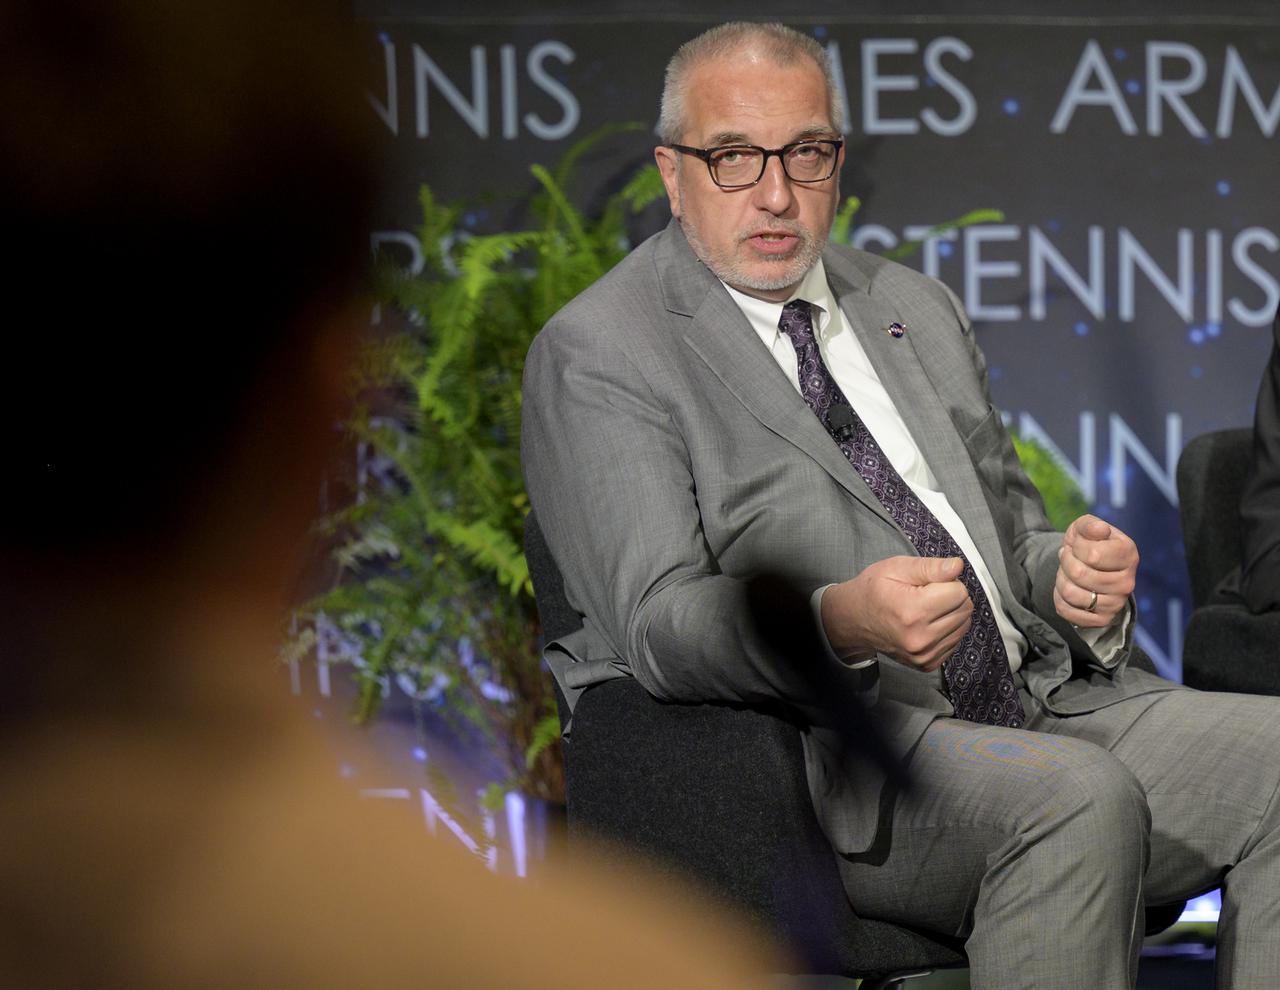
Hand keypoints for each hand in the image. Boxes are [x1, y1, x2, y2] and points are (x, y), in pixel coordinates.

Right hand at [820, 556, 972, 671]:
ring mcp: (924, 655)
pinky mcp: (928, 664)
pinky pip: (956, 640)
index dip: (945, 581)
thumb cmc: (874, 590)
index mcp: (912, 611)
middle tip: (925, 594)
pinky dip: (946, 629)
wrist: (854, 620)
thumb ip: (929, 567)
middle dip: (950, 596)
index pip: (959, 591)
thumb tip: (957, 566)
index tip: (926, 583)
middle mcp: (920, 638)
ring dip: (950, 613)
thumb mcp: (896, 568)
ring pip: (964, 625)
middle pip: (965, 608)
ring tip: (925, 609)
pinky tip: (926, 623)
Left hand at [1053, 514, 1137, 628]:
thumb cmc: (1087, 544)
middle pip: (1079, 574)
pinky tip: (1068, 588)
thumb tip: (1100, 530)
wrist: (1088, 568)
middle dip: (1065, 563)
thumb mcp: (1085, 528)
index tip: (1077, 546)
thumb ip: (1090, 525)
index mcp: (1129, 554)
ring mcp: (1116, 603)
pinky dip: (1058, 598)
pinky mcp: (1102, 619)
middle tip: (1069, 558)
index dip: (1076, 547)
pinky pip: (1066, 611)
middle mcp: (1128, 582)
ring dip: (1061, 579)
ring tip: (1068, 573)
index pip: (1093, 555)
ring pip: (1071, 593)